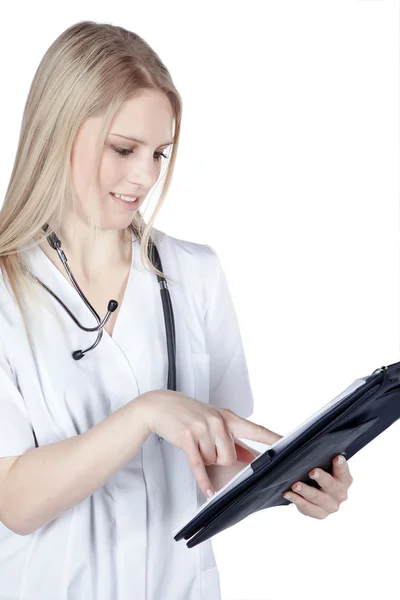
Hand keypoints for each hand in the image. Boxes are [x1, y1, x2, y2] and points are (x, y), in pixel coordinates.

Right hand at [143, 389, 281, 498]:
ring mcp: (202, 428)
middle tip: (207, 448)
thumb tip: (251, 456)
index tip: (290, 443)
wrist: (160, 405)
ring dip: (205, 460)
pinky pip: (199, 465)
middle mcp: (218, 421)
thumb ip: (233, 439)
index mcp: (228, 417)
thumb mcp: (214, 421)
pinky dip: (203, 480)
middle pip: (230, 457)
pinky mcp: (187, 437)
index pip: (256, 430)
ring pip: (213, 460)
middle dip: (219, 459)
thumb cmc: (189, 414)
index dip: (273, 439)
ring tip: (195, 445)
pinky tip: (208, 491)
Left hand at [282, 455, 352, 518]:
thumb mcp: (319, 460)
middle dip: (322, 478)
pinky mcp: (319, 514)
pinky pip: (308, 509)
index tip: (336, 458)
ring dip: (306, 491)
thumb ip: (318, 453)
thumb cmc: (316, 469)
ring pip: (318, 499)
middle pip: (332, 486)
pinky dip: (297, 501)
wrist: (312, 489)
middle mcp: (340, 493)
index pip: (344, 471)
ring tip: (295, 484)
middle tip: (312, 471)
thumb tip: (304, 440)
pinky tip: (288, 493)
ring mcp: (330, 505)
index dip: (341, 466)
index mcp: (344, 478)